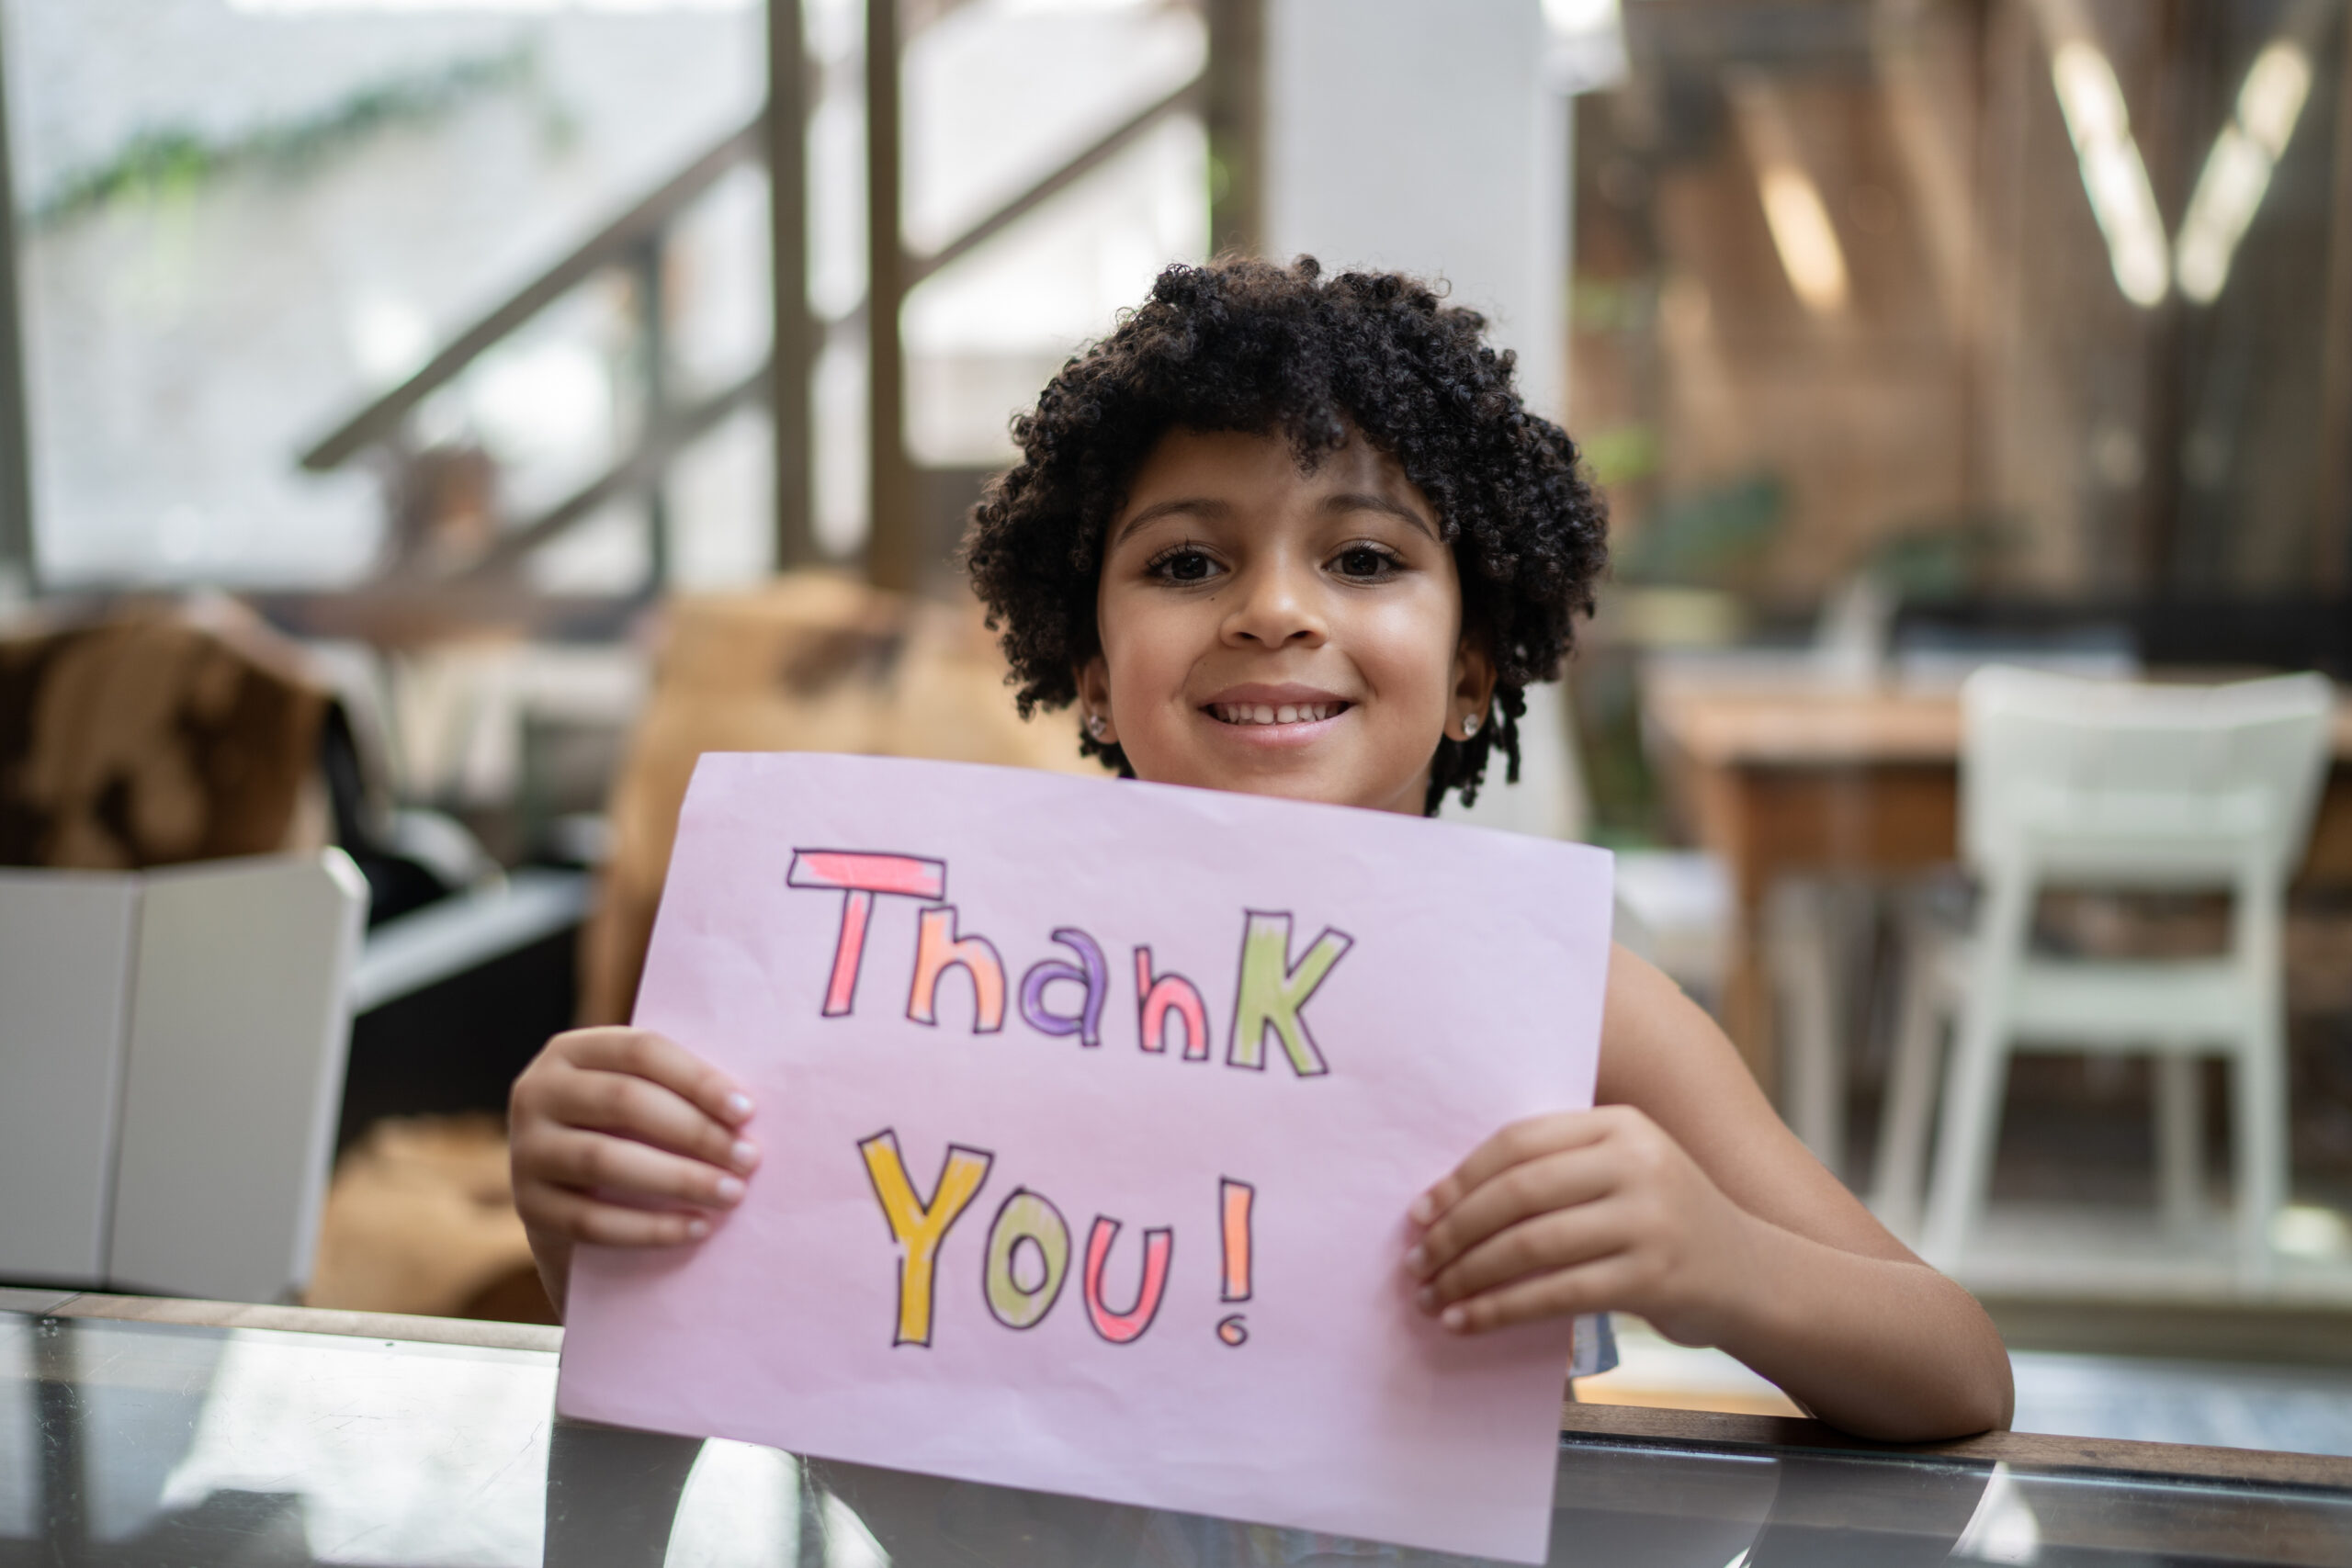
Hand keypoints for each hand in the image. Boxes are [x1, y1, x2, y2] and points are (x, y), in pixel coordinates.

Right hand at [509, 1027, 760, 1247]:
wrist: (570, 1205)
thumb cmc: (628, 1137)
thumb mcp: (643, 1099)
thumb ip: (678, 1092)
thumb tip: (746, 1112)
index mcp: (572, 1051)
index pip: (642, 1050)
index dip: (698, 1079)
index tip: (748, 1112)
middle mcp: (537, 1093)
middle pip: (624, 1101)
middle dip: (695, 1130)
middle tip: (748, 1158)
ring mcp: (525, 1151)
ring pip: (604, 1160)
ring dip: (678, 1178)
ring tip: (731, 1194)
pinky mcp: (528, 1207)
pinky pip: (591, 1221)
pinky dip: (649, 1228)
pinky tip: (697, 1228)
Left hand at [1404, 1105, 1757, 1345]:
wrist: (1754, 1278)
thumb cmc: (1664, 1225)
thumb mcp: (1625, 1173)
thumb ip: (1559, 1170)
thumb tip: (1447, 1201)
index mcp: (1620, 1125)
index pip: (1519, 1142)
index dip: (1461, 1178)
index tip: (1419, 1212)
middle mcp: (1637, 1163)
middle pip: (1519, 1191)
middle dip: (1455, 1229)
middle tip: (1416, 1261)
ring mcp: (1649, 1220)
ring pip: (1531, 1244)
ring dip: (1468, 1274)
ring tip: (1431, 1296)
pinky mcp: (1653, 1278)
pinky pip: (1554, 1293)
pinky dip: (1500, 1310)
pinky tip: (1467, 1321)